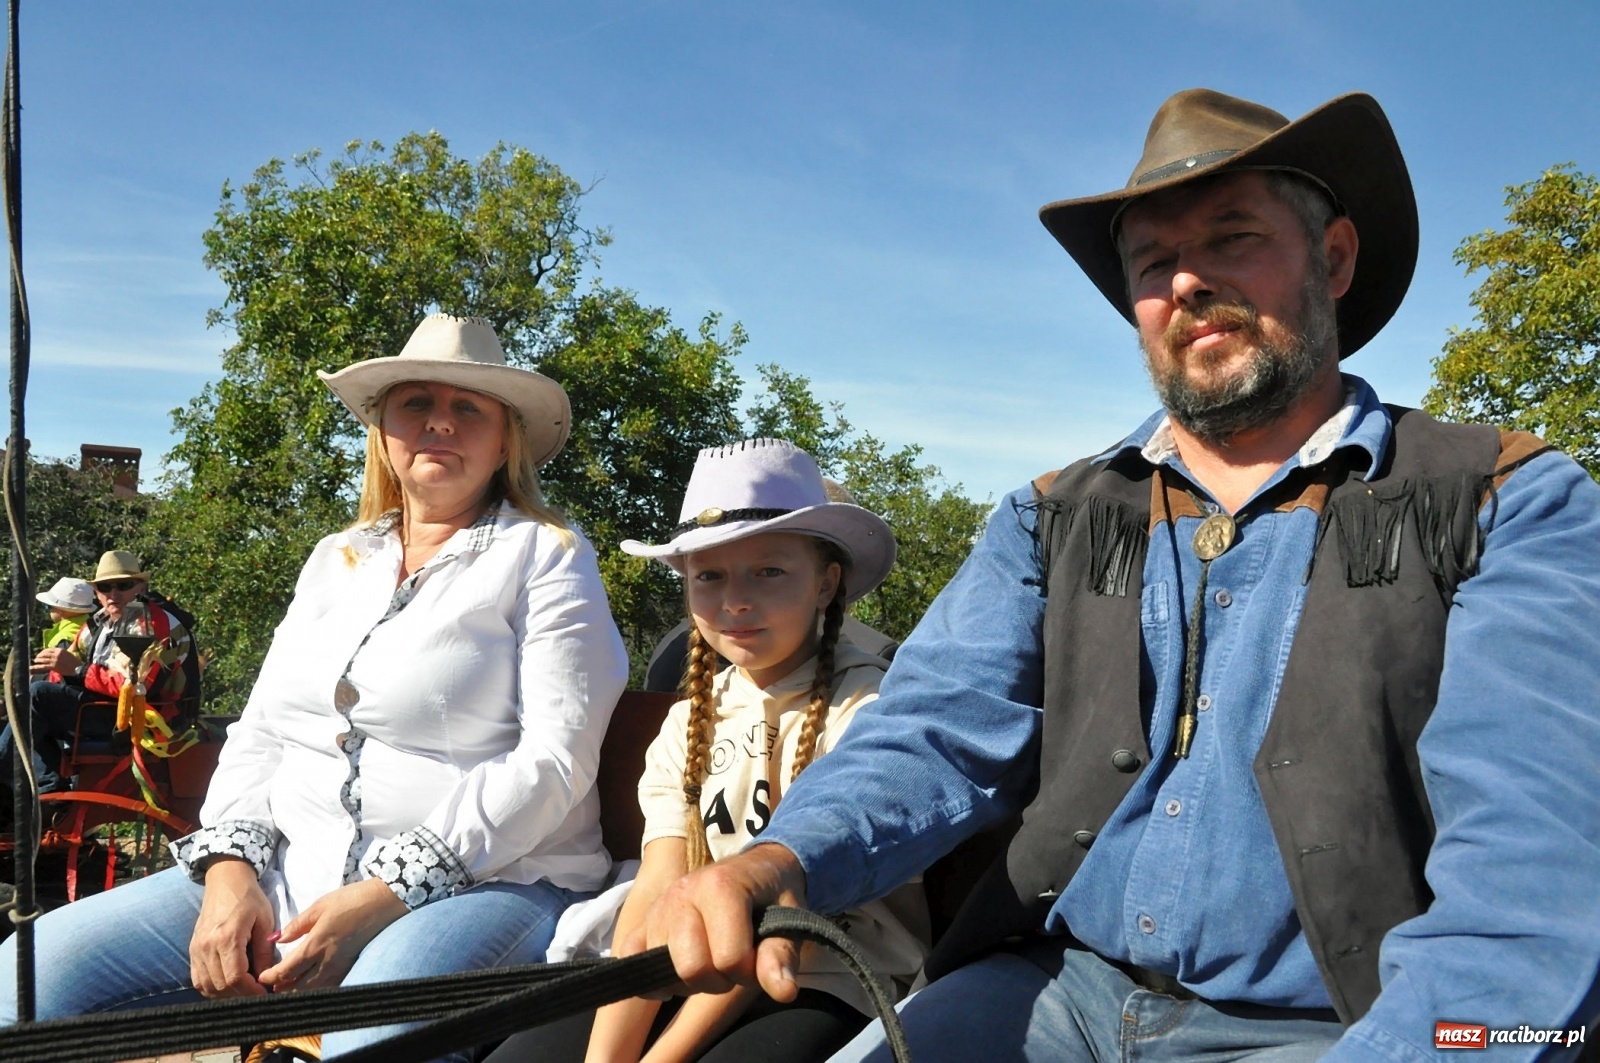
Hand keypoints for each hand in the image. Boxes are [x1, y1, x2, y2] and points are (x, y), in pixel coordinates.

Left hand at [31, 646, 79, 675]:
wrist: (77, 668)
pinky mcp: (53, 666)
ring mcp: (54, 660)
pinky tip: (34, 667)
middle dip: (39, 655)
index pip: (48, 649)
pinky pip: (43, 666)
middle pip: (45, 653)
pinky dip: (37, 666)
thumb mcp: (68, 654)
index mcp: (60, 650)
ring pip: (43, 659)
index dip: (43, 651)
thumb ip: (61, 652)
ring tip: (35, 661)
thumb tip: (55, 652)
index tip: (41, 653)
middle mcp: (56, 654)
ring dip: (38, 660)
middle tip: (37, 657)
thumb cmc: (74, 662)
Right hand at [190, 858, 276, 997]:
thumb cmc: (249, 898)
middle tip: (257, 993)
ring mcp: (196, 949)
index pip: (235, 977)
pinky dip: (211, 988)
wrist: (225, 881)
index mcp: (227, 937)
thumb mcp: (265, 921)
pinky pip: (197, 979)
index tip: (264, 993)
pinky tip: (227, 986)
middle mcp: (207, 946)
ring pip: (207, 986)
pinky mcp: (192, 950)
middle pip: (221, 985)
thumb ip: (264, 951)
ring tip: (244, 990)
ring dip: (226, 994)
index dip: (251, 990)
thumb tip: (267, 978)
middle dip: (241, 994)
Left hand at [258, 877, 407, 991]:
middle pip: (298, 988)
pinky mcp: (351, 967)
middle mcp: (327, 962)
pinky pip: (328, 987)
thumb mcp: (320, 905)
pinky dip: (315, 989)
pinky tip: (311, 983)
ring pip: (313, 991)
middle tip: (271, 986)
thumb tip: (276, 939)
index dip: (271, 978)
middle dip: (282, 990)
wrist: (385, 902)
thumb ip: (297, 925)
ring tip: (288, 986)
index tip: (262, 977)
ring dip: (298, 991)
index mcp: (316, 945)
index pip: (286, 971)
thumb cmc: (352, 900)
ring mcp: (341, 967)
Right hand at [640, 842, 807, 1001]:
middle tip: (732, 966)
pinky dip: (650, 978)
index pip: (728, 959)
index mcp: (720, 887)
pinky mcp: (643, 921)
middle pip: (691, 968)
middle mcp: (682, 893)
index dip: (748, 972)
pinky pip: (631, 958)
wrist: (756, 868)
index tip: (757, 960)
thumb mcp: (791, 919)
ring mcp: (659, 906)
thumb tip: (783, 991)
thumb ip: (782, 955)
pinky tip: (675, 979)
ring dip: (690, 980)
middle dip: (718, 980)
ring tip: (709, 962)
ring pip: (663, 970)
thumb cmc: (773, 895)